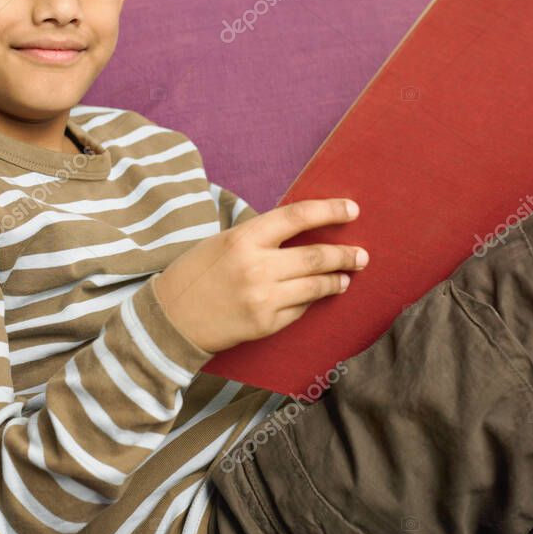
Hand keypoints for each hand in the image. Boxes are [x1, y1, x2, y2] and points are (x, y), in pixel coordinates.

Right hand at [152, 198, 368, 352]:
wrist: (170, 318)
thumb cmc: (196, 273)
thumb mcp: (224, 241)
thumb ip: (261, 236)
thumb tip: (302, 230)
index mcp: (244, 237)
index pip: (298, 216)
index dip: (329, 211)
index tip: (352, 209)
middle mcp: (257, 266)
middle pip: (316, 256)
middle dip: (345, 255)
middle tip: (362, 255)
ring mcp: (263, 298)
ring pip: (315, 286)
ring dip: (336, 280)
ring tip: (346, 277)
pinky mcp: (265, 324)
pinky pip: (300, 310)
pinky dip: (310, 301)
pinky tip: (314, 297)